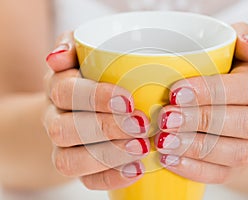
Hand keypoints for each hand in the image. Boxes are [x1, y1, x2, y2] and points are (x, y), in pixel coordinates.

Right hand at [44, 32, 150, 189]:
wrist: (79, 105)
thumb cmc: (90, 74)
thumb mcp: (81, 51)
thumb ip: (72, 45)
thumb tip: (57, 57)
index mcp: (57, 87)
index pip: (65, 91)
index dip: (95, 97)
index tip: (129, 100)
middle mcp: (54, 119)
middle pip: (64, 129)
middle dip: (104, 128)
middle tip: (141, 125)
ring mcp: (63, 147)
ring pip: (69, 160)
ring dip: (108, 155)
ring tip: (142, 148)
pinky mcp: (78, 166)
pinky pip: (86, 180)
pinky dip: (111, 177)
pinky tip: (137, 169)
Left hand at [154, 23, 247, 182]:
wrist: (226, 113)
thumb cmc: (218, 77)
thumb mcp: (228, 51)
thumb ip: (238, 37)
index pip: (247, 87)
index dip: (211, 90)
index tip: (175, 92)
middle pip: (242, 122)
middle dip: (200, 121)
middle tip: (165, 118)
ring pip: (234, 152)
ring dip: (196, 147)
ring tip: (163, 141)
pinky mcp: (235, 168)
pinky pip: (222, 174)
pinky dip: (195, 169)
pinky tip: (169, 159)